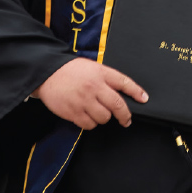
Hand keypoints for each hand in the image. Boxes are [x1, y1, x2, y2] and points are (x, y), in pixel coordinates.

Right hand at [31, 57, 148, 129]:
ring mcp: (83, 100)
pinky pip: (89, 124)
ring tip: (98, 112)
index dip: (137, 92)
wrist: (47, 72)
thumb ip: (107, 79)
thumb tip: (122, 93)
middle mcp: (94, 87)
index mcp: (101, 73)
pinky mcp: (73, 112)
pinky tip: (87, 116)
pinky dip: (90, 123)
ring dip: (104, 118)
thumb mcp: (93, 67)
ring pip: (104, 118)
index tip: (144, 99)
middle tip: (126, 120)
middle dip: (125, 115)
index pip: (124, 82)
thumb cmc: (72, 70)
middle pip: (117, 105)